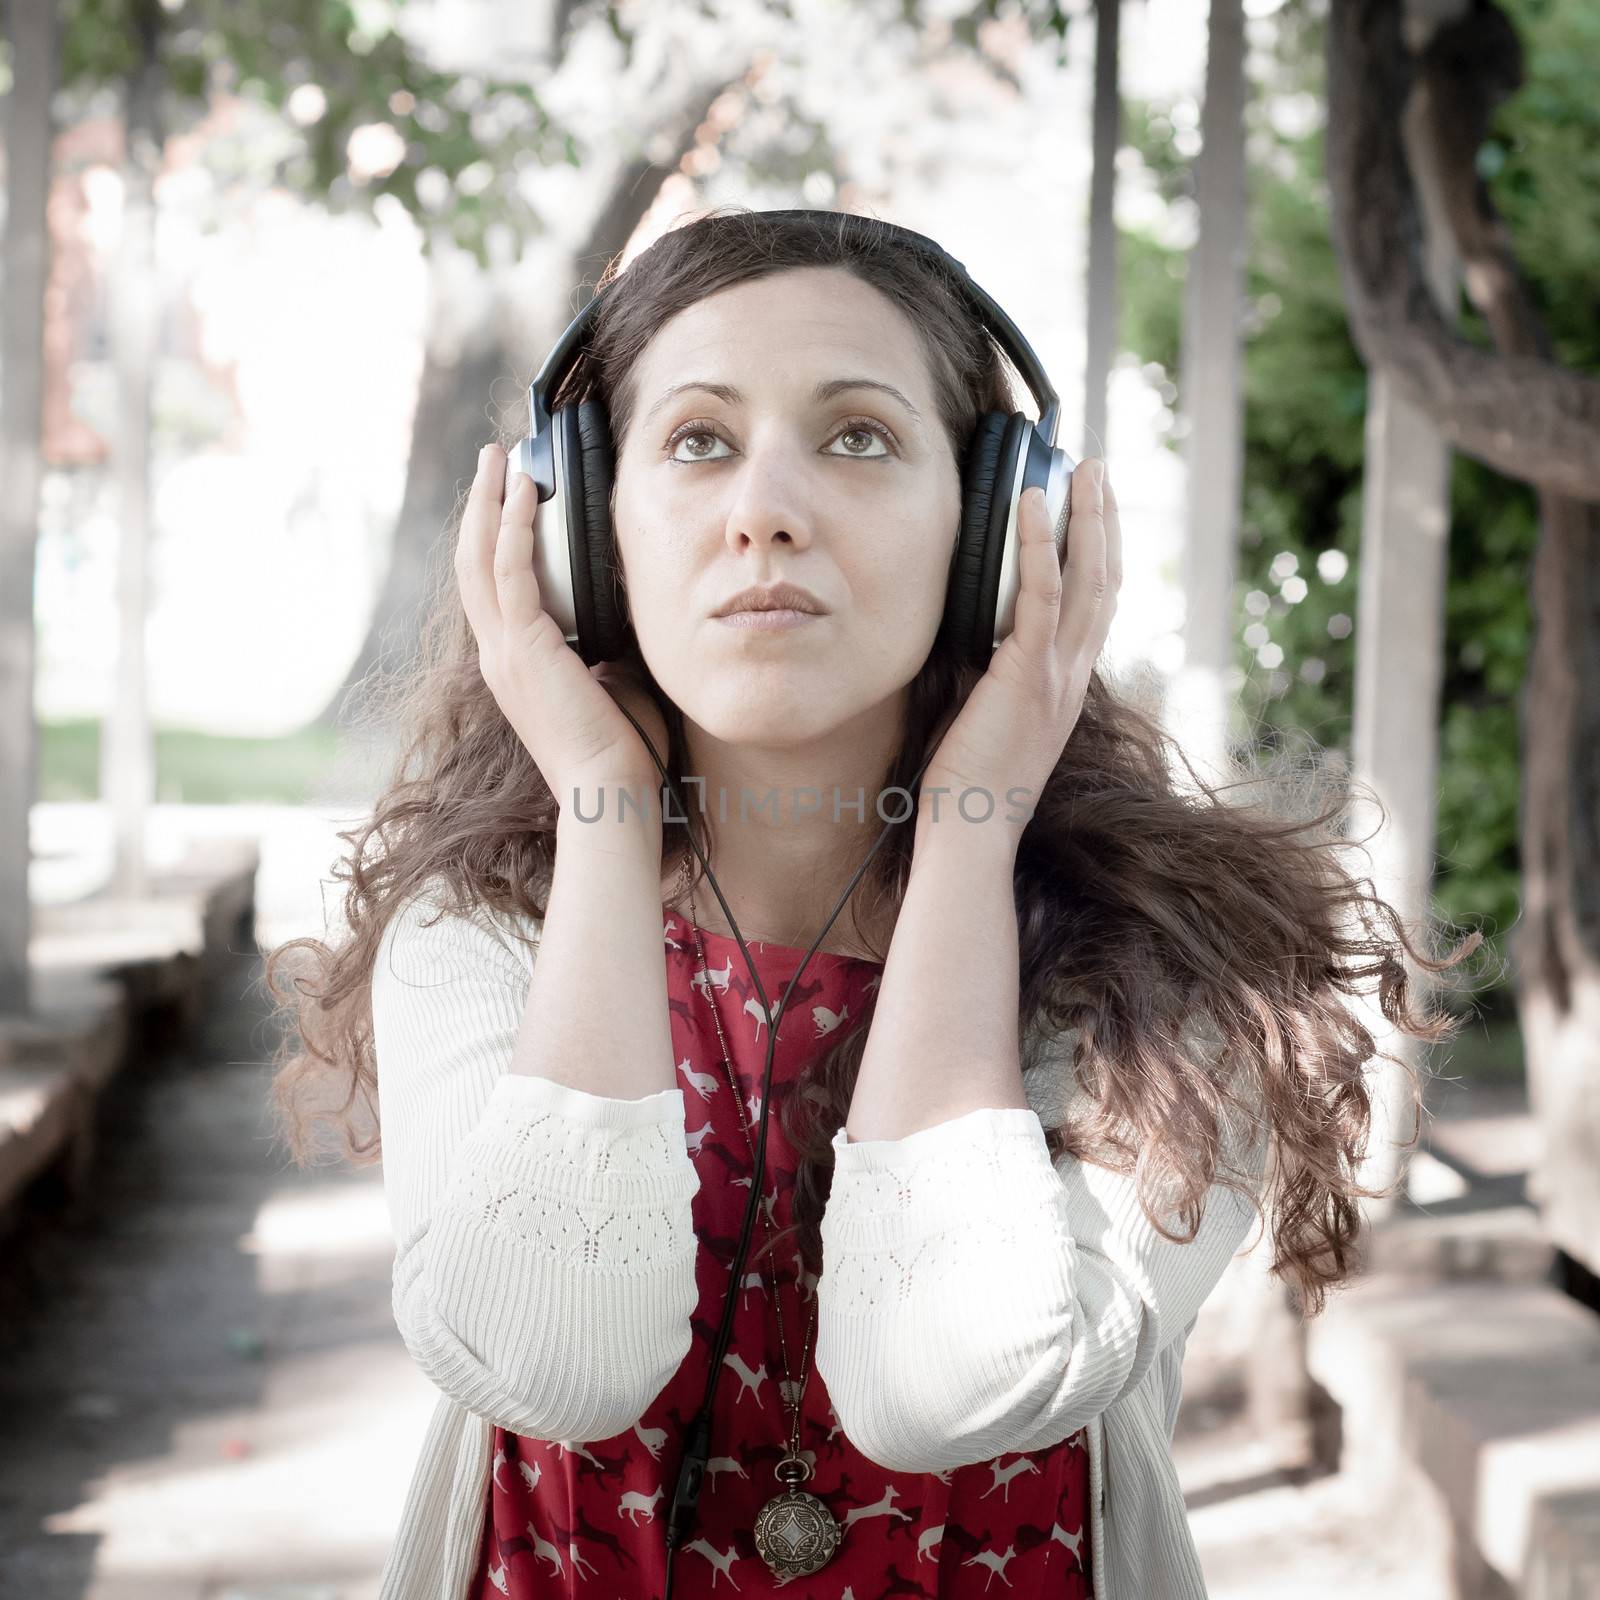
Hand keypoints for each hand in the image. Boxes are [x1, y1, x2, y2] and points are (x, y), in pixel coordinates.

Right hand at [456, 443, 670, 805]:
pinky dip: (511, 525)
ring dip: (487, 501)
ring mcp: (504, 651)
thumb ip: (602, 647)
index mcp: (513, 665)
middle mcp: (497, 654)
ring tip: (497, 458)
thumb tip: (620, 615)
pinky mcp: (524, 646)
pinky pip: (509, 569)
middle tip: (490, 460)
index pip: (490, 589)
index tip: (503, 499)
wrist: (611, 791)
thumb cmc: (620, 751)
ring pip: (479, 558)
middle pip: (471, 563)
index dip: (490, 539)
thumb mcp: (608, 684)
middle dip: (479, 506)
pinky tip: (521, 490)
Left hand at [916, 458, 1120, 847]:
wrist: (971, 833)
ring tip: (1084, 468)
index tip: (1093, 514)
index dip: (1099, 556)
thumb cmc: (967, 789)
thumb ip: (993, 678)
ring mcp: (1057, 675)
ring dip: (1088, 517)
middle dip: (1106, 521)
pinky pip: (1042, 596)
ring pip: (1088, 579)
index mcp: (1065, 689)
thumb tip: (972, 640)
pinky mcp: (1029, 674)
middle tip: (1099, 471)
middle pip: (1106, 582)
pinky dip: (1041, 545)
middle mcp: (1073, 677)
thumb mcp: (988, 721)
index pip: (1094, 610)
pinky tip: (1034, 505)